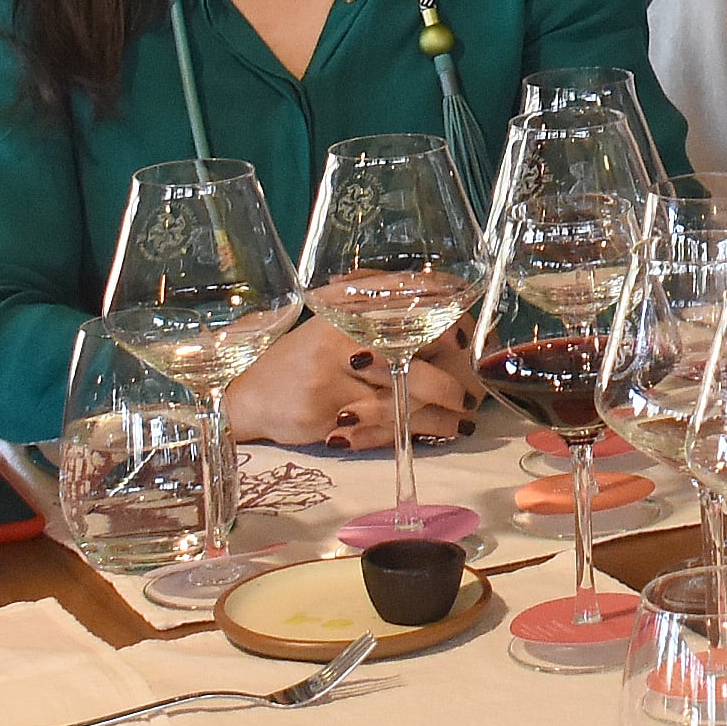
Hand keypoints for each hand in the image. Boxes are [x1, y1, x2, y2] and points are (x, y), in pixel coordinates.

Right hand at [222, 316, 474, 453]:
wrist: (251, 395)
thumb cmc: (304, 356)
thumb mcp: (337, 322)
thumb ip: (379, 310)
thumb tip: (443, 295)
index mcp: (348, 308)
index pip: (412, 307)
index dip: (449, 324)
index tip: (472, 339)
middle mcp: (343, 336)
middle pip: (416, 353)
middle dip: (453, 375)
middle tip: (474, 390)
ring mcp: (334, 375)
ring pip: (406, 394)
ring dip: (444, 409)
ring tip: (465, 415)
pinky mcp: (329, 412)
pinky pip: (386, 423)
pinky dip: (421, 430)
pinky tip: (443, 430)